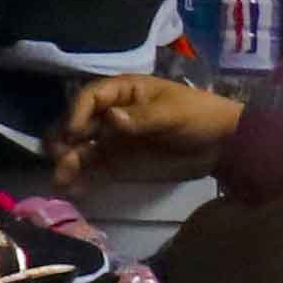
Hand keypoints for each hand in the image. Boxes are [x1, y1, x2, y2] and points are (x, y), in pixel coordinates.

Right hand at [53, 70, 238, 186]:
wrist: (224, 146)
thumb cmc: (200, 117)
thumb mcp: (174, 113)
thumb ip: (142, 117)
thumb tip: (112, 118)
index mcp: (123, 92)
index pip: (89, 98)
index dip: (77, 113)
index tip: (74, 132)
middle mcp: (110, 115)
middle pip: (76, 125)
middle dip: (63, 140)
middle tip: (59, 158)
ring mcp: (112, 140)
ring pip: (79, 150)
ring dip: (67, 163)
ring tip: (61, 181)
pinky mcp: (118, 164)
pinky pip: (94, 170)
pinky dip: (82, 179)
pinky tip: (74, 190)